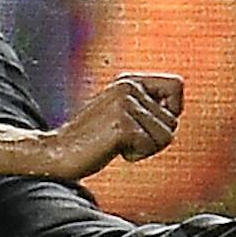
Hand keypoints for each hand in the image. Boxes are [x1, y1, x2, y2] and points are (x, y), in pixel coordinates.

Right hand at [40, 72, 182, 180]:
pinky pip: (150, 146)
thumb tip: (176, 113)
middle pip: (173, 120)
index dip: (173, 110)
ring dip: (145, 148)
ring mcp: (125, 105)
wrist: (58, 152)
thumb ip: (146, 108)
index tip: (150, 124)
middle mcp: (128, 87)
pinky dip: (135, 155)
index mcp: (129, 81)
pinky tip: (113, 150)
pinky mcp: (122, 125)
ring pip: (165, 136)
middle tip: (125, 138)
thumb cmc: (93, 140)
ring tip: (118, 143)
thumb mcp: (122, 113)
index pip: (177, 85)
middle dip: (155, 138)